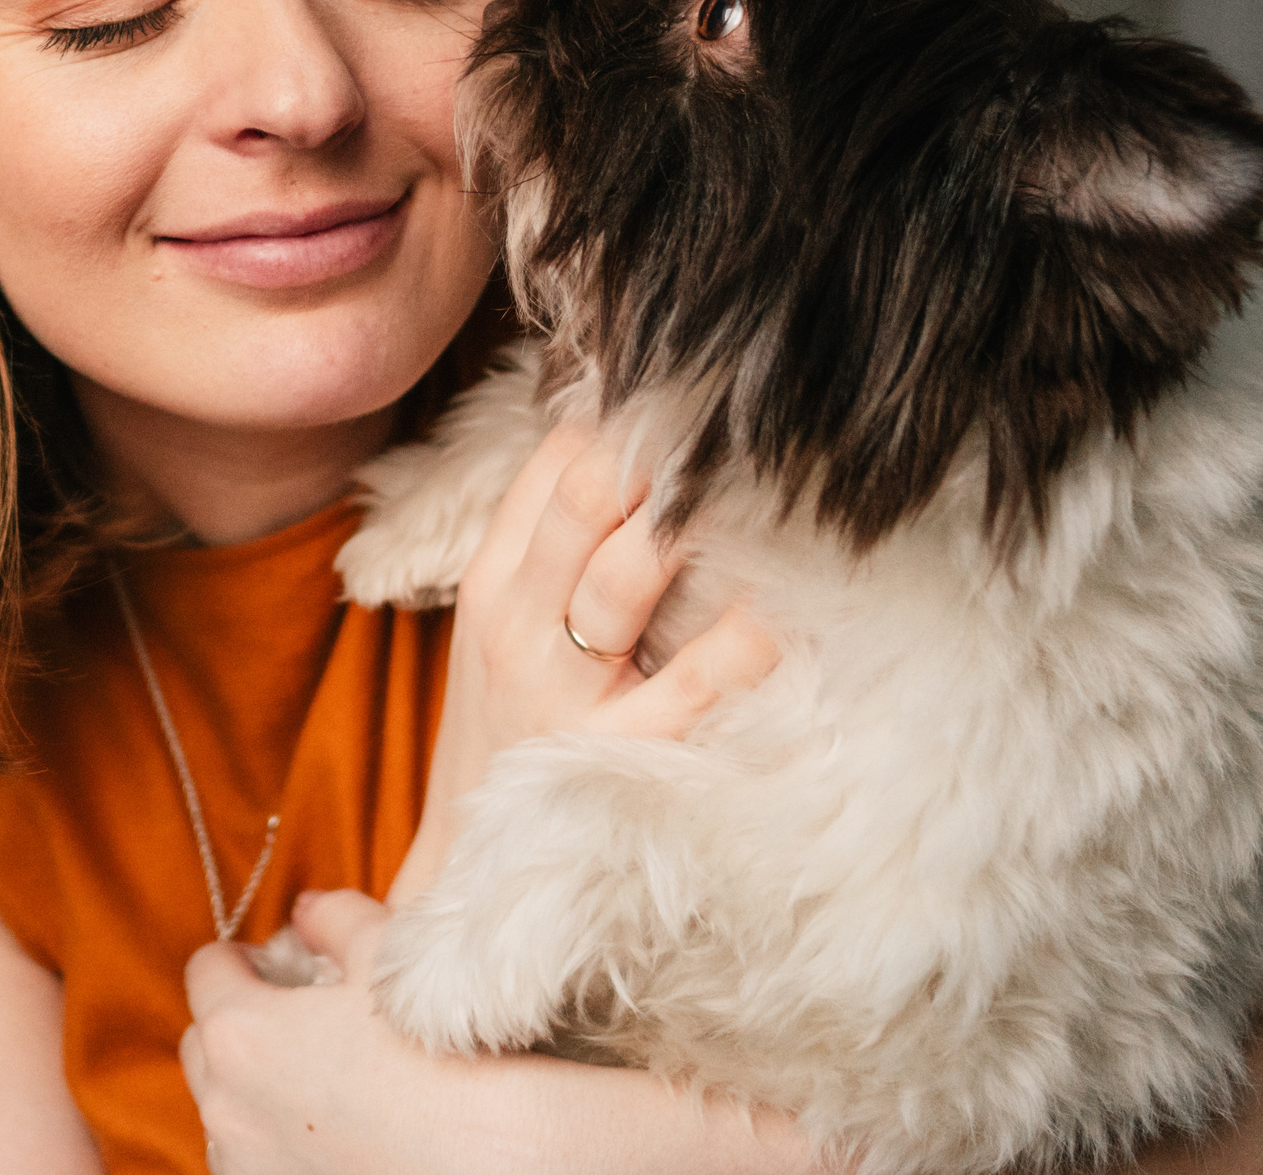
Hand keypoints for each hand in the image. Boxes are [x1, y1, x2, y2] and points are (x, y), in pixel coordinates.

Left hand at [182, 890, 459, 1174]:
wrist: (492, 1161)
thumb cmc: (437, 1057)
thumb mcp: (388, 958)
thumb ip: (334, 919)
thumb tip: (307, 910)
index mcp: (241, 1035)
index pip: (205, 969)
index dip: (240, 956)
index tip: (274, 960)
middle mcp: (225, 1109)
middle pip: (204, 1042)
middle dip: (236, 1019)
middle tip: (296, 1014)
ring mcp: (245, 1168)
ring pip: (224, 1109)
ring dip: (252, 1085)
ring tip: (321, 1077)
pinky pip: (250, 1159)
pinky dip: (274, 1138)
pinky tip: (333, 1129)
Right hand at [395, 423, 780, 902]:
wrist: (469, 870)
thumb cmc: (514, 727)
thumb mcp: (509, 629)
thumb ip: (558, 545)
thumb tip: (641, 439)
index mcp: (493, 583)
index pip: (554, 464)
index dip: (630, 415)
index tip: (702, 393)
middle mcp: (518, 626)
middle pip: (585, 495)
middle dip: (664, 445)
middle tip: (744, 411)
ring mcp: (566, 691)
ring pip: (630, 568)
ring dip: (701, 515)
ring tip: (774, 478)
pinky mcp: (621, 755)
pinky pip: (700, 678)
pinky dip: (753, 633)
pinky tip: (794, 601)